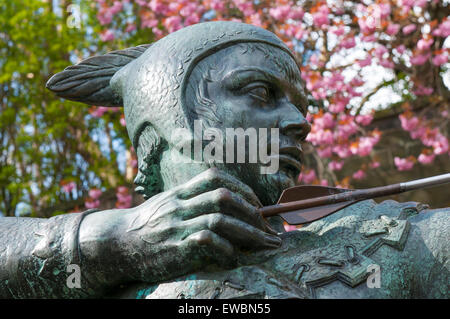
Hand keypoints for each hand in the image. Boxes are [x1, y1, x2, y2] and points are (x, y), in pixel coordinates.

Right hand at [79, 168, 280, 285]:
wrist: (116, 244)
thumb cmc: (148, 225)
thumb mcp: (167, 204)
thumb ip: (192, 200)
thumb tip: (228, 204)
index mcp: (180, 192)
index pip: (215, 177)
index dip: (241, 187)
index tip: (257, 203)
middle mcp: (179, 205)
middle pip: (223, 197)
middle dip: (252, 211)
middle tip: (268, 226)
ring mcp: (176, 226)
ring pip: (219, 220)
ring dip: (248, 232)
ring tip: (264, 243)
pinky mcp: (175, 248)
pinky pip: (207, 243)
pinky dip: (226, 249)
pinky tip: (233, 257)